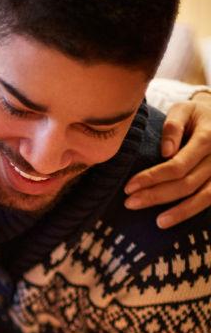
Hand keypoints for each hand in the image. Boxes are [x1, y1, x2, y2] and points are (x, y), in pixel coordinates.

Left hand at [124, 93, 210, 226]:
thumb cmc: (195, 115)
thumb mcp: (183, 110)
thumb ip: (173, 126)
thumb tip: (166, 152)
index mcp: (208, 137)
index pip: (178, 164)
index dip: (153, 178)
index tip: (129, 187)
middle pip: (187, 183)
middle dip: (157, 196)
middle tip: (130, 203)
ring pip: (203, 197)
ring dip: (179, 212)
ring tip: (157, 222)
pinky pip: (209, 199)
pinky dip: (192, 211)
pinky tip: (173, 220)